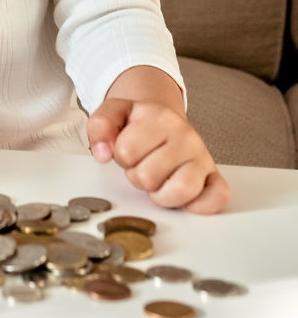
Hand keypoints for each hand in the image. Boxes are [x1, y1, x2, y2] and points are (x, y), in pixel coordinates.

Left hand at [86, 98, 230, 213]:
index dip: (120, 155)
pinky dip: (199, 205)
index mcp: (160, 116)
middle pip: (148, 176)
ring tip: (158, 181)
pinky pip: (217, 198)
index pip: (126, 151)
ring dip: (161, 195)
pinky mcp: (215, 176)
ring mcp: (202, 156)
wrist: (163, 121)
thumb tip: (102, 153)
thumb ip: (100, 125)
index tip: (127, 148)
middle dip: (138, 176)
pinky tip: (184, 198)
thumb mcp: (114, 113)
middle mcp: (186, 135)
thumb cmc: (138, 123)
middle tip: (143, 164)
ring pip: (180, 191)